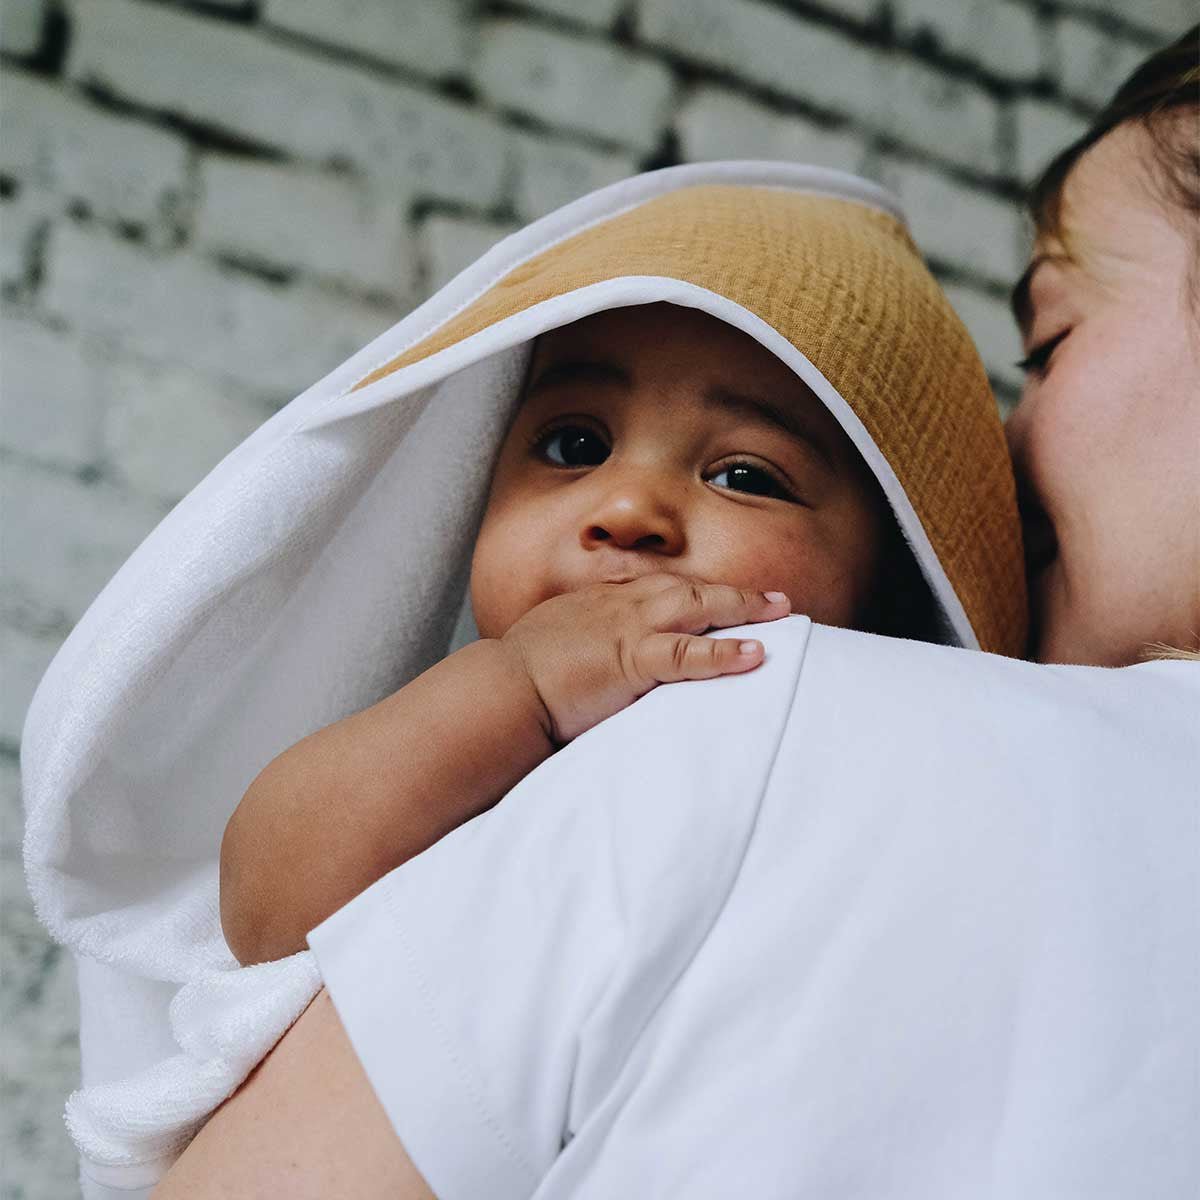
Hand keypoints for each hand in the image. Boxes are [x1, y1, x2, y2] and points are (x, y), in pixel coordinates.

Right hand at [497, 573, 791, 745]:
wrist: (499, 692)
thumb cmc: (518, 680)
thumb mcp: (554, 648)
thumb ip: (583, 648)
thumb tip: (597, 665)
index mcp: (600, 603)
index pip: (660, 588)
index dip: (698, 591)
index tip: (725, 595)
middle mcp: (618, 606)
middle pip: (688, 589)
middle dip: (734, 593)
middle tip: (774, 598)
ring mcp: (626, 629)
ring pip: (696, 608)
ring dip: (742, 608)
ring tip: (780, 613)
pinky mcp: (629, 661)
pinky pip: (686, 654)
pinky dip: (723, 653)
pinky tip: (755, 653)